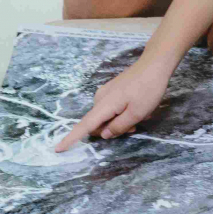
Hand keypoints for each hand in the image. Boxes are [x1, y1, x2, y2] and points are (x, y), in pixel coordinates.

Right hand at [56, 58, 172, 149]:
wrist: (154, 64)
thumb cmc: (148, 89)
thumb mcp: (137, 113)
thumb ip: (119, 127)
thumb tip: (103, 135)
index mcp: (104, 105)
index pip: (84, 125)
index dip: (71, 138)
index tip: (58, 149)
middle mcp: (100, 98)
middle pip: (99, 124)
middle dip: (114, 130)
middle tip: (135, 126)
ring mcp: (106, 93)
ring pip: (107, 117)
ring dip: (121, 121)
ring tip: (141, 114)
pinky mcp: (112, 90)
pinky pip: (112, 109)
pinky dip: (123, 113)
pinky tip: (138, 106)